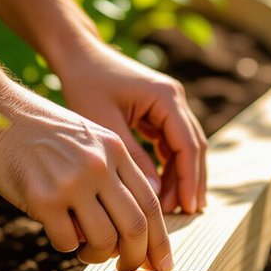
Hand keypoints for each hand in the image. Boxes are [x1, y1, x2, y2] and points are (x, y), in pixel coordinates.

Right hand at [0, 83, 173, 270]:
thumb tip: (129, 228)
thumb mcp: (88, 138)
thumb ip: (112, 173)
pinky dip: (67, 246)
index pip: (150, 203)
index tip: (162, 263)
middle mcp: (99, 165)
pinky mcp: (42, 198)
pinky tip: (59, 233)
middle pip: (135, 227)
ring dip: (98, 256)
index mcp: (115, 150)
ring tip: (87, 251)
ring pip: (104, 240)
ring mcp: (71, 181)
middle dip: (137, 257)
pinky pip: (67, 242)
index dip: (160, 240)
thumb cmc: (40, 130)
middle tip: (128, 269)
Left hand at [59, 37, 206, 214]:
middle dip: (191, 182)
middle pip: (193, 147)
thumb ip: (132, 159)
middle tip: (185, 215)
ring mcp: (168, 104)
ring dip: (181, 176)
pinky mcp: (157, 111)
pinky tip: (162, 189)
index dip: (190, 179)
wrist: (76, 54)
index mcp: (166, 97)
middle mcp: (174, 98)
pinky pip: (170, 144)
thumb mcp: (105, 126)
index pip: (188, 145)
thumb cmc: (85, 84)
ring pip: (184, 147)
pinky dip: (168, 166)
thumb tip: (155, 196)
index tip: (188, 208)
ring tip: (173, 208)